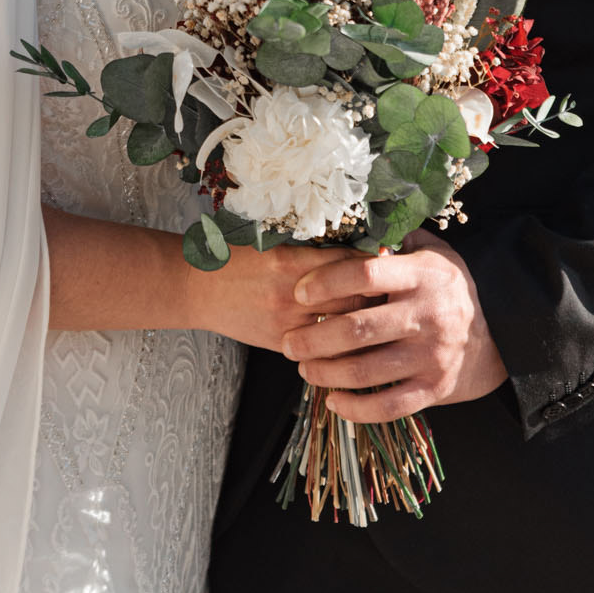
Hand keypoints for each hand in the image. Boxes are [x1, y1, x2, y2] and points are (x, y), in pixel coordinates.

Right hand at [190, 242, 375, 353]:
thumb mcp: (271, 242)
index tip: (391, 261)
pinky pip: (321, 351)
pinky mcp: (278, 343)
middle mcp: (290, 294)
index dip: (374, 264)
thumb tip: (356, 253)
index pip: (347, 264)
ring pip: (340, 329)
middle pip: (352, 300)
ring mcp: (285, 324)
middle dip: (379, 297)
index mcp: (290, 261)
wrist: (195, 286)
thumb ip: (310, 249)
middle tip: (398, 293)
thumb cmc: (234, 257)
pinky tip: (356, 342)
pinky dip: (341, 347)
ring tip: (385, 319)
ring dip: (364, 325)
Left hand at [282, 231, 508, 421]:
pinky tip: (333, 401)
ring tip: (303, 368)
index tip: (299, 292)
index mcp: (422, 275)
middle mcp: (427, 315)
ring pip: (366, 371)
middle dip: (314, 338)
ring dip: (326, 373)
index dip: (326, 282)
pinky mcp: (433, 390)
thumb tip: (352, 222)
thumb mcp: (433, 253)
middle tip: (288, 342)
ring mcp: (431, 356)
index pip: (366, 275)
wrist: (496, 338)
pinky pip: (388, 405)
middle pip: (358, 329)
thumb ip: (397, 239)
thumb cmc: (447, 289)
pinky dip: (355, 408)